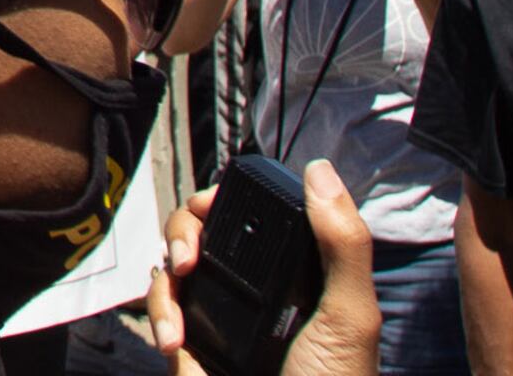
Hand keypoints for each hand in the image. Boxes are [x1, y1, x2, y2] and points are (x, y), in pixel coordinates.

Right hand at [150, 155, 379, 375]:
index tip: (215, 202)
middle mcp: (253, 285)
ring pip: (172, 260)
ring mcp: (218, 311)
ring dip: (168, 269)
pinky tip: (176, 340)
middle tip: (188, 253)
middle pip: (201, 225)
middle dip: (183, 227)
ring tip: (181, 292)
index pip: (253, 213)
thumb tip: (321, 170)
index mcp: (294, 271)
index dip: (228, 197)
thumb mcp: (351, 315)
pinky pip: (160, 306)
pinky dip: (161, 313)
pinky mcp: (190, 341)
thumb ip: (343, 243)